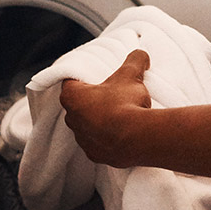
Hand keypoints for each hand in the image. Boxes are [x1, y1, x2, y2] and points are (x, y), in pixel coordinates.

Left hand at [59, 50, 152, 166]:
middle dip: (91, 101)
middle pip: (78, 106)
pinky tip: (121, 134)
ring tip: (119, 116)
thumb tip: (140, 54)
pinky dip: (107, 139)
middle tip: (109, 95)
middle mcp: (72, 119)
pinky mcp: (95, 155)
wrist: (137, 138)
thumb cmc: (126, 103)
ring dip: (98, 121)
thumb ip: (133, 61)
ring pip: (87, 127)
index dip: (82, 79)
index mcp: (73, 97)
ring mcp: (83, 140)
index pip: (69, 83)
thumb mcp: (130, 75)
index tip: (94, 77)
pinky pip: (98, 144)